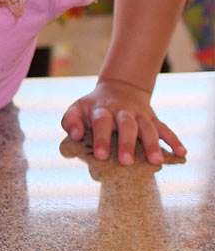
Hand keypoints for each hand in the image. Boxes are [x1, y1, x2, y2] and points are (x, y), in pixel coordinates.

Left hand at [60, 78, 185, 165]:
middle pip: (127, 125)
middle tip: (126, 162)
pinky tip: (181, 154)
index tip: (100, 155)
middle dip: (127, 143)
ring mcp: (140, 114)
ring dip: (153, 145)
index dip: (101, 138)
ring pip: (148, 128)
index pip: (101, 122)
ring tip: (156, 162)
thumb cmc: (93, 107)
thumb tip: (76, 135)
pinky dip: (174, 140)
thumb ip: (70, 121)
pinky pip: (165, 129)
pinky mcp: (153, 118)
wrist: (118, 88)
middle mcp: (123, 111)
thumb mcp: (76, 108)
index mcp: (102, 109)